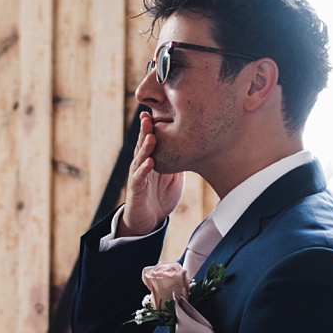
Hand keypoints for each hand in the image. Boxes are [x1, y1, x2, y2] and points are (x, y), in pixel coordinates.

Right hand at [120, 111, 183, 236]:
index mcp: (151, 159)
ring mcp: (138, 176)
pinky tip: (149, 162)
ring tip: (151, 136)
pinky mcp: (136, 190)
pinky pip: (138, 178)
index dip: (152, 127)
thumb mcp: (175, 176)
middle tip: (148, 116)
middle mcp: (142, 165)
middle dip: (145, 130)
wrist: (149, 220)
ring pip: (139, 158)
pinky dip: (144, 170)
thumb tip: (196, 147)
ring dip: (145, 147)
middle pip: (142, 145)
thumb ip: (180, 161)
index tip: (155, 112)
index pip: (151, 140)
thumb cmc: (161, 196)